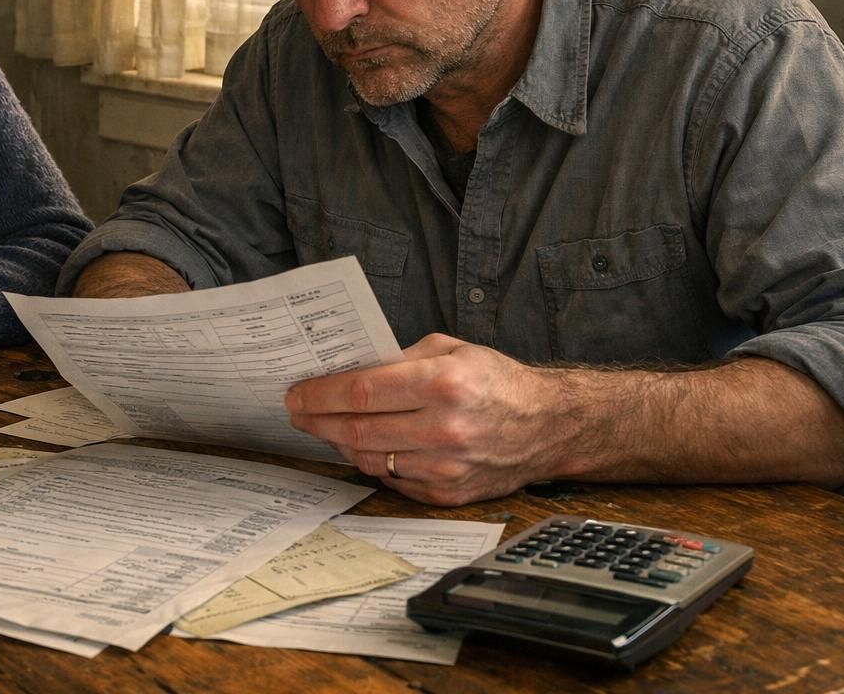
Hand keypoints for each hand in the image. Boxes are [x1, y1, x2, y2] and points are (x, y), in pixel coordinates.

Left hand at [284, 333, 558, 505]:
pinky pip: (391, 479)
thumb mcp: (450, 350)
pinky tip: (358, 445)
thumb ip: (399, 358)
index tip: (297, 392)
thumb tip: (347, 369)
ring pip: (368, 459)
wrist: (548, 426)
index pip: (363, 391)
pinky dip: (368, 461)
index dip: (321, 393)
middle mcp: (444, 429)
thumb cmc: (496, 381)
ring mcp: (446, 467)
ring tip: (323, 426)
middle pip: (358, 429)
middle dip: (317, 420)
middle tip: (296, 411)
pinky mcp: (447, 493)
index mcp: (444, 384)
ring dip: (337, 442)